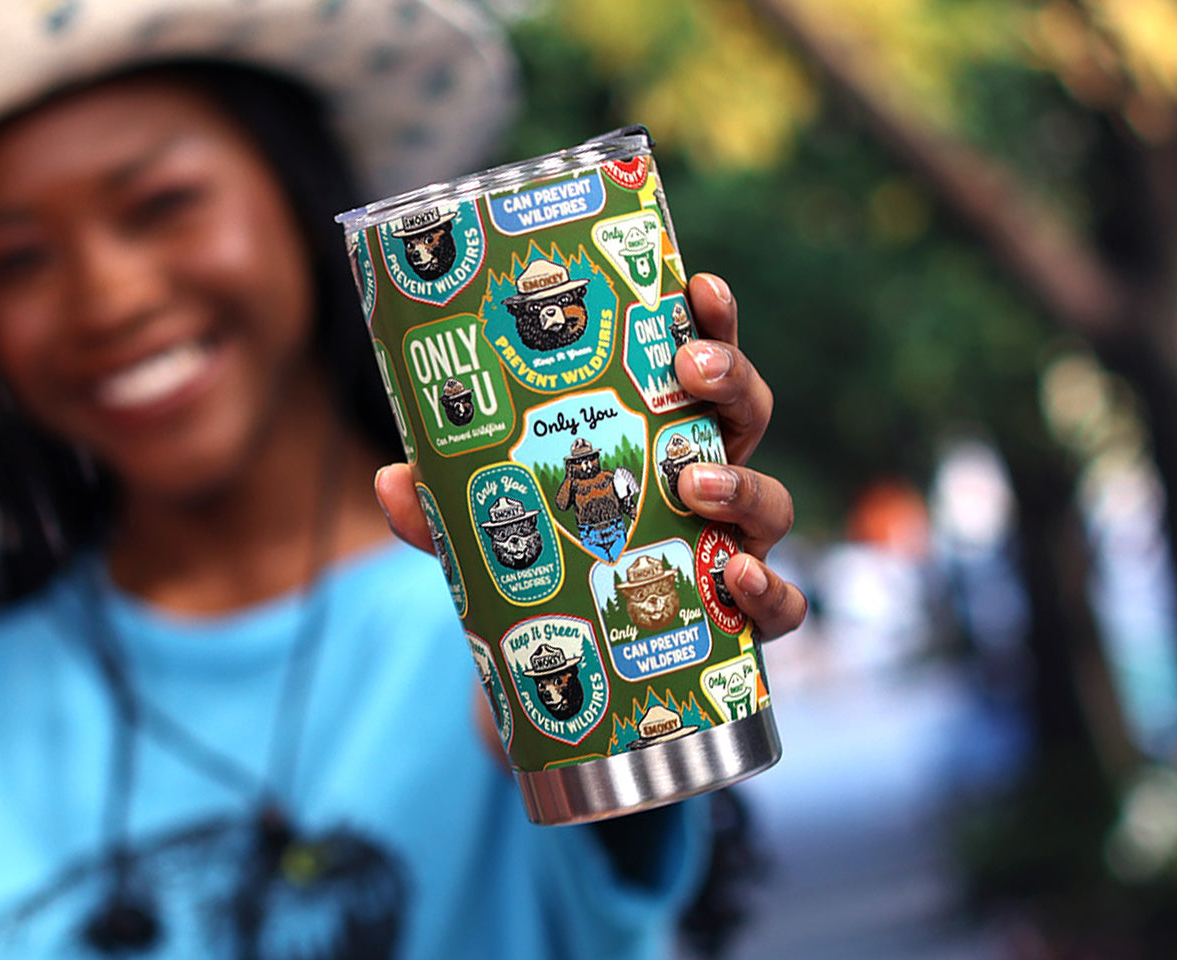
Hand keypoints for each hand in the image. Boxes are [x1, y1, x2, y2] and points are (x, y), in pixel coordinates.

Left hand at [375, 272, 806, 639]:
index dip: (711, 320)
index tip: (697, 284)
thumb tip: (393, 478)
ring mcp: (734, 546)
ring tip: (692, 484)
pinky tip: (733, 578)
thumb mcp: (486, 530)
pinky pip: (782, 604)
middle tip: (689, 368)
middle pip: (749, 415)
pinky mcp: (742, 617)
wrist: (572, 666)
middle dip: (731, 380)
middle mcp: (710, 481)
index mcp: (660, 437)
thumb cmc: (547, 567)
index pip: (697, 366)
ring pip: (775, 504)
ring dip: (743, 485)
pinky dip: (768, 592)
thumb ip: (445, 505)